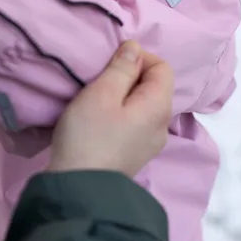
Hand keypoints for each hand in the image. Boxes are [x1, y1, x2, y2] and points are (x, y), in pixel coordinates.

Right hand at [49, 41, 172, 177]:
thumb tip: (135, 49)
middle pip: (154, 87)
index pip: (163, 68)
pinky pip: (135, 123)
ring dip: (123, 95)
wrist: (77, 190)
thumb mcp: (101, 93)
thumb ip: (121, 69)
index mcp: (159, 107)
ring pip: (143, 105)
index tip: (111, 63)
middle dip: (130, 76)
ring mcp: (150, 144)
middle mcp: (162, 126)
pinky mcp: (135, 155)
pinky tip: (99, 120)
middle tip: (100, 80)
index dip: (139, 57)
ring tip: (96, 99)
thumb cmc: (89, 135)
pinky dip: (121, 113)